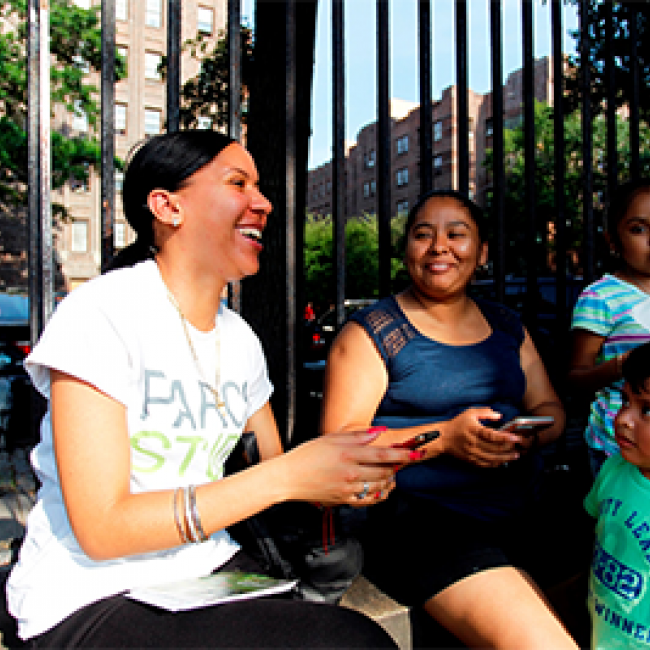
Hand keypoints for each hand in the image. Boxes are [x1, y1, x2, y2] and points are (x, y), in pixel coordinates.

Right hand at [278, 429, 413, 506]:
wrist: (288, 478)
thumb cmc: (307, 455)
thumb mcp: (331, 439)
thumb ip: (356, 436)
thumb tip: (379, 432)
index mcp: (347, 455)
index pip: (382, 455)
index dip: (402, 455)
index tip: (416, 453)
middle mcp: (350, 473)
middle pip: (384, 472)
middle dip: (398, 467)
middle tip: (405, 461)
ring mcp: (347, 489)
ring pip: (378, 486)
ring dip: (390, 479)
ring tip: (393, 472)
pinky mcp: (344, 500)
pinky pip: (368, 499)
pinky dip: (379, 493)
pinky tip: (381, 487)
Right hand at [444, 408, 522, 467]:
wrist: (444, 437)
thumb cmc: (458, 423)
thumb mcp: (470, 413)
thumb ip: (485, 412)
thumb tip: (500, 415)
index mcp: (474, 429)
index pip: (492, 435)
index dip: (506, 437)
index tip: (516, 438)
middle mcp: (473, 442)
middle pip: (494, 448)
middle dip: (509, 449)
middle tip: (519, 447)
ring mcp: (472, 453)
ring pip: (492, 458)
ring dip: (505, 458)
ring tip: (515, 456)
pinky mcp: (470, 460)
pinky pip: (485, 464)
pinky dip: (495, 464)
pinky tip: (503, 462)